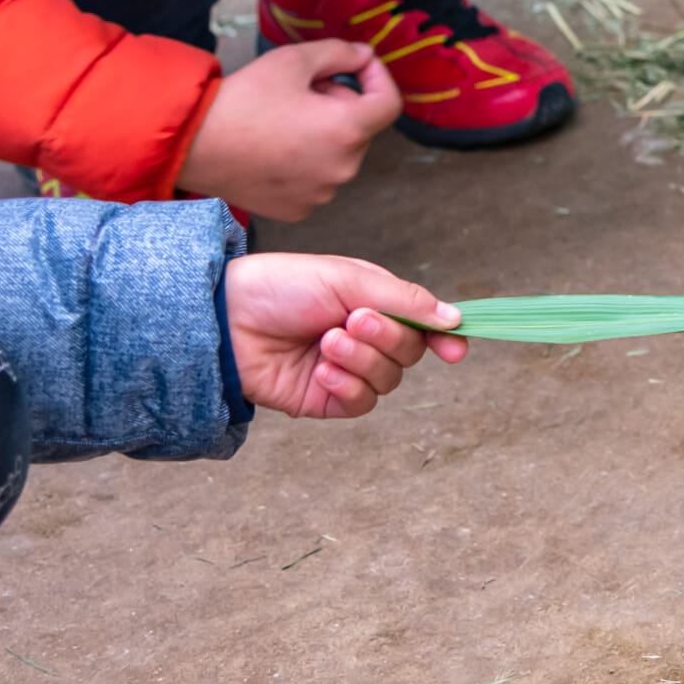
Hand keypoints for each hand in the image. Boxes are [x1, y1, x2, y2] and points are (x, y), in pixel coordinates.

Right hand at [175, 41, 399, 220]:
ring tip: (283, 119)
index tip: (359, 66)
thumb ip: (340, 53)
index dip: (379, 78)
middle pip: (360, 127)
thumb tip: (364, 56)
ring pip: (338, 153)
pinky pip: (317, 178)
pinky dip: (306, 161)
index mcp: (347, 131)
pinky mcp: (298, 209)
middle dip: (340, 103)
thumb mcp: (293, 60)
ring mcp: (320, 194)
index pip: (389, 103)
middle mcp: (342, 169)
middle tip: (301, 90)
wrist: (190, 145)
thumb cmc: (241, 101)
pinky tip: (273, 148)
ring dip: (324, 133)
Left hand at [224, 254, 466, 417]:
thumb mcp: (348, 279)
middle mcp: (366, 339)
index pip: (423, 325)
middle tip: (353, 320)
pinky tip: (321, 369)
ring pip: (387, 380)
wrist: (228, 320)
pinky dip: (346, 386)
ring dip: (361, 360)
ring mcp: (346, 371)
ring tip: (326, 342)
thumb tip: (454, 318)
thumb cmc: (282, 287)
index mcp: (375, 304)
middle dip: (386, 338)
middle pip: (410, 354)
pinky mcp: (325, 400)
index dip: (444, 337)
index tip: (455, 349)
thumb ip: (405, 300)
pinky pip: (360, 404)